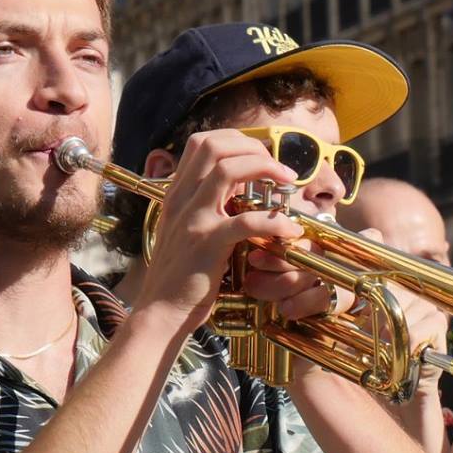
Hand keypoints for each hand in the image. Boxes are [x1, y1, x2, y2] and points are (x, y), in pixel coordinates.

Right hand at [135, 130, 301, 333]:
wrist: (162, 311)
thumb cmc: (182, 277)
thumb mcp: (189, 232)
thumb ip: (207, 208)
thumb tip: (239, 191)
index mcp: (178, 194)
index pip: (202, 143)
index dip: (237, 140)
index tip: (262, 156)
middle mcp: (181, 200)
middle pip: (214, 146)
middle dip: (254, 148)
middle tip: (281, 169)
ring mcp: (193, 220)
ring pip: (226, 171)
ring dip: (265, 169)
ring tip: (290, 184)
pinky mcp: (207, 244)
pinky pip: (246, 221)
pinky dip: (275, 220)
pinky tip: (290, 230)